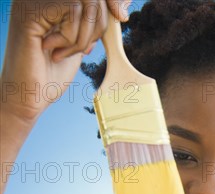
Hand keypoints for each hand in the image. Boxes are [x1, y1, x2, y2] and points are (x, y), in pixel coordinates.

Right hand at [1, 0, 131, 120]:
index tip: (122, 17)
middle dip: (98, 26)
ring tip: (63, 53)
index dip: (114, 1)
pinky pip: (73, 10)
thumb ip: (90, 26)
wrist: (27, 97)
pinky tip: (52, 49)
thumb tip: (116, 13)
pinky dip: (71, 36)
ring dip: (83, 36)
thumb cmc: (49, 76)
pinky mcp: (31, 11)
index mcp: (50, 0)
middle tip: (83, 50)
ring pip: (86, 2)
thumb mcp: (77, 45)